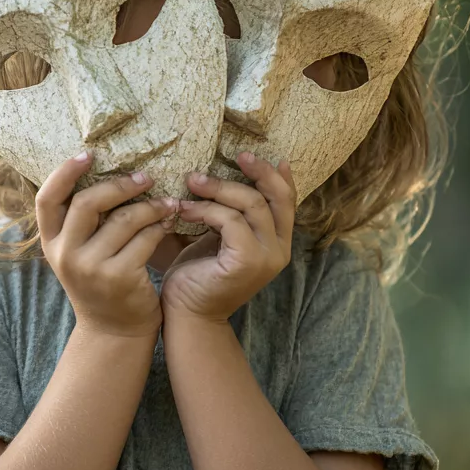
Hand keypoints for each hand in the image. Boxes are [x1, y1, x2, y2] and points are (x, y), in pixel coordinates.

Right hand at [36, 150, 178, 337]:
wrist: (113, 331)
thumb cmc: (99, 281)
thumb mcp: (77, 253)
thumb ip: (80, 222)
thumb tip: (99, 170)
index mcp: (51, 243)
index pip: (46, 199)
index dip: (64, 173)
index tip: (87, 154)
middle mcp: (65, 255)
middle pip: (86, 203)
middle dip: (119, 185)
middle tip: (145, 177)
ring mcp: (91, 268)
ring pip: (123, 219)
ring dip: (150, 206)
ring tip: (167, 201)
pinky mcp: (119, 278)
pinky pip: (144, 239)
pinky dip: (159, 227)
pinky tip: (168, 223)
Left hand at [160, 152, 296, 322]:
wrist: (187, 314)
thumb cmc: (197, 274)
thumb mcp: (216, 237)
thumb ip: (228, 214)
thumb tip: (221, 178)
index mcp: (275, 242)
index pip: (286, 202)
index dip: (277, 176)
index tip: (257, 155)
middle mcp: (279, 249)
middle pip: (275, 198)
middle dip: (256, 172)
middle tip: (234, 155)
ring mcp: (267, 256)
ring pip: (251, 204)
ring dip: (218, 188)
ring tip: (190, 181)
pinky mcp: (248, 261)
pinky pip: (230, 221)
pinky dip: (206, 210)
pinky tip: (184, 209)